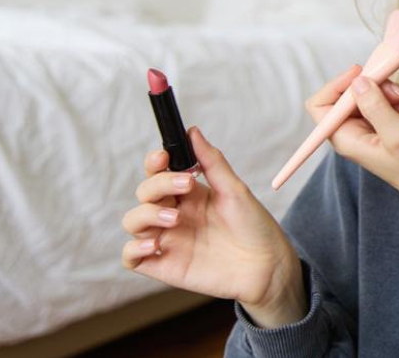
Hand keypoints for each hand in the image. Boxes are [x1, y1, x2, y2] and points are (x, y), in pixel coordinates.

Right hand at [121, 127, 306, 326]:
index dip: (154, 162)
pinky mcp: (165, 266)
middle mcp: (174, 214)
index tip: (164, 156)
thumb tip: (192, 131)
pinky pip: (131, 258)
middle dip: (158, 184)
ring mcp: (168, 240)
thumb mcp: (235, 190)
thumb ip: (212, 162)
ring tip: (174, 217)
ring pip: (133, 221)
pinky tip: (154, 244)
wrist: (268, 267)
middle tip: (187, 185)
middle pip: (144, 192)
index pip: (158, 172)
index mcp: (189, 194)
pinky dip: (134, 249)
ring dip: (146, 214)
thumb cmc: (255, 227)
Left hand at [305, 65, 398, 209]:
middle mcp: (352, 132)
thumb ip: (375, 106)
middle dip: (376, 89)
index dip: (337, 85)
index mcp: (345, 138)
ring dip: (394, 97)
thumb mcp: (397, 133)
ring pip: (372, 93)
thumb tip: (358, 81)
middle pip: (350, 93)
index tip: (363, 74)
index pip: (320, 104)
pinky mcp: (383, 125)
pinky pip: (387, 101)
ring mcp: (368, 128)